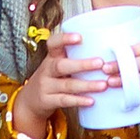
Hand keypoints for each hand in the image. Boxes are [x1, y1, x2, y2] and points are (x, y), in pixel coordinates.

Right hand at [11, 32, 128, 134]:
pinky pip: (64, 100)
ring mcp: (45, 86)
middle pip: (61, 65)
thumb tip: (108, 52)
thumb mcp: (58, 64)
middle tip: (100, 63)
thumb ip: (75, 58)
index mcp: (51, 57)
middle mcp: (46, 70)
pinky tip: (91, 101)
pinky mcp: (47, 101)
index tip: (80, 37)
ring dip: (86, 85)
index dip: (65, 39)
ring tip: (103, 85)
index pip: (53, 43)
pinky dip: (78, 101)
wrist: (31, 100)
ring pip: (66, 85)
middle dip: (82, 65)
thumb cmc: (53, 78)